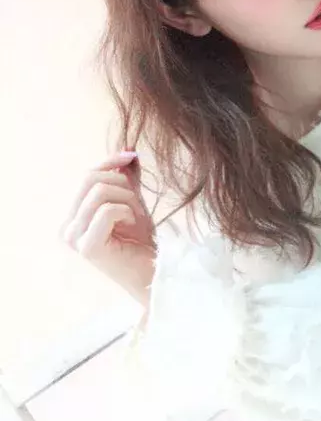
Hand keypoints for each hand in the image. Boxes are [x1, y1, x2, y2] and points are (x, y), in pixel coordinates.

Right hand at [60, 151, 156, 304]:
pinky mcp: (87, 247)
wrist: (154, 271)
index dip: (109, 161)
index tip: (132, 156)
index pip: (86, 175)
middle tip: (139, 202)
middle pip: (89, 179)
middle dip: (122, 183)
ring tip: (138, 215)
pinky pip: (107, 210)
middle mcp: (68, 226)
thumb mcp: (135, 202)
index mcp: (74, 215)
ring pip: (99, 192)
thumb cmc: (143, 241)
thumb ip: (128, 178)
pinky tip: (134, 224)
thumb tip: (128, 149)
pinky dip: (127, 211)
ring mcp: (74, 238)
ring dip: (127, 198)